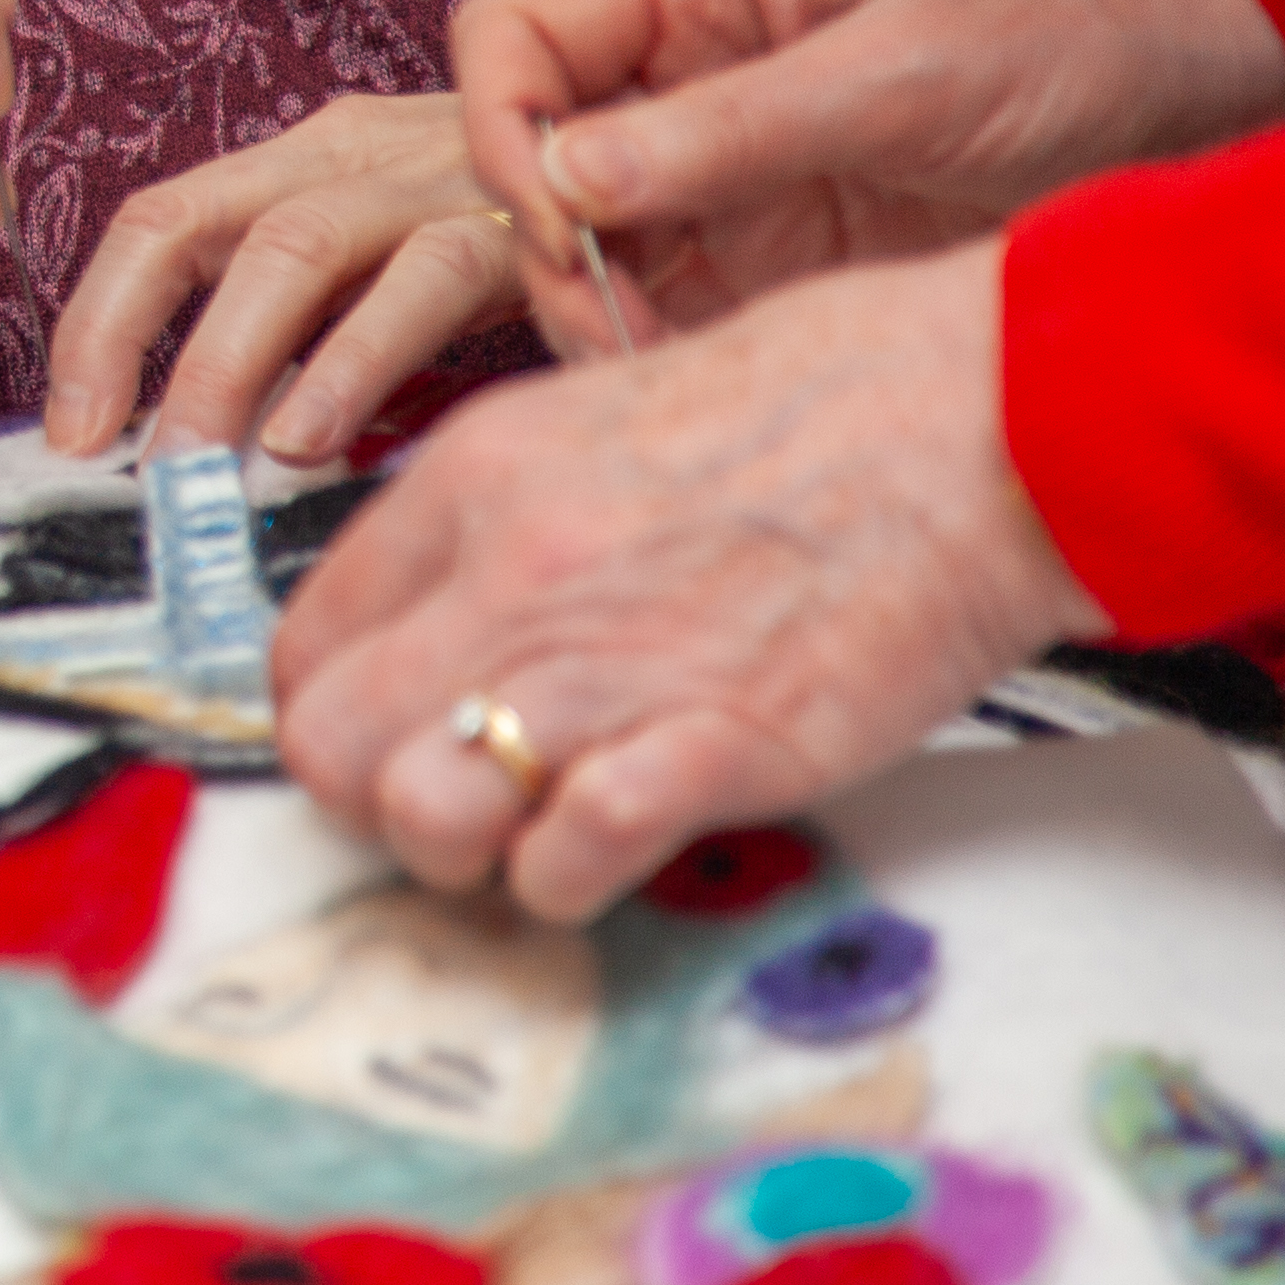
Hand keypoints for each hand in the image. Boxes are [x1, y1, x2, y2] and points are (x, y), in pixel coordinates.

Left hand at [45, 93, 524, 466]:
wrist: (707, 182)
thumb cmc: (548, 258)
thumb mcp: (406, 280)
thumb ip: (320, 343)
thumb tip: (218, 453)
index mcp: (313, 163)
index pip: (162, 223)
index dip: (98, 323)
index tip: (68, 432)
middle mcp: (355, 153)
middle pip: (189, 222)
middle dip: (126, 338)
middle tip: (110, 459)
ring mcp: (434, 173)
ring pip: (291, 247)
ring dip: (229, 361)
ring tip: (197, 462)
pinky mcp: (519, 213)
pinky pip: (423, 277)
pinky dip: (358, 358)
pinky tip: (318, 438)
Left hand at [266, 242, 1103, 915]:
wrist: (980, 415)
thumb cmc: (820, 405)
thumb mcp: (596, 416)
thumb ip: (498, 516)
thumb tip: (431, 617)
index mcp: (474, 482)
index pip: (304, 644)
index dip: (327, 709)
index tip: (377, 731)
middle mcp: (513, 576)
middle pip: (330, 747)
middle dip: (369, 797)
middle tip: (447, 795)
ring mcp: (607, 666)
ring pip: (421, 817)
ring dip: (464, 850)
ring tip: (526, 828)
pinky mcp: (716, 748)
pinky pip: (563, 861)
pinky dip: (570, 879)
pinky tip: (613, 842)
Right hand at [453, 0, 1284, 349]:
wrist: (1185, 103)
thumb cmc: (1058, 39)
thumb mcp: (901, 74)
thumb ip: (733, 126)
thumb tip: (567, 180)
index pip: (514, 32)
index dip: (501, 122)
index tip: (556, 220)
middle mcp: (681, 65)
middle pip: (529, 147)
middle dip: (547, 242)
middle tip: (609, 325)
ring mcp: (714, 161)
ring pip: (580, 238)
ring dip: (594, 311)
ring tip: (654, 373)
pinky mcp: (758, 246)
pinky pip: (660, 301)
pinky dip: (655, 351)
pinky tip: (697, 388)